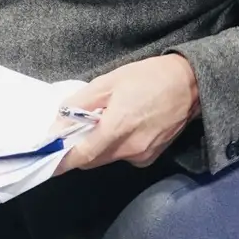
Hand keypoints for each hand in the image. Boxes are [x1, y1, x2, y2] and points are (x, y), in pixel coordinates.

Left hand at [56, 53, 199, 172]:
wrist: (190, 83)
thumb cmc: (148, 77)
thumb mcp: (108, 82)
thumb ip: (80, 104)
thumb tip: (58, 123)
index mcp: (116, 128)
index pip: (81, 156)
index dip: (62, 161)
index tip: (48, 160)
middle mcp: (129, 148)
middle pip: (92, 160)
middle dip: (80, 149)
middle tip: (76, 131)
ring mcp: (142, 155)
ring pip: (108, 159)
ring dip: (100, 147)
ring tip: (106, 123)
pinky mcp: (152, 156)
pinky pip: (125, 157)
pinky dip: (118, 147)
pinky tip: (126, 127)